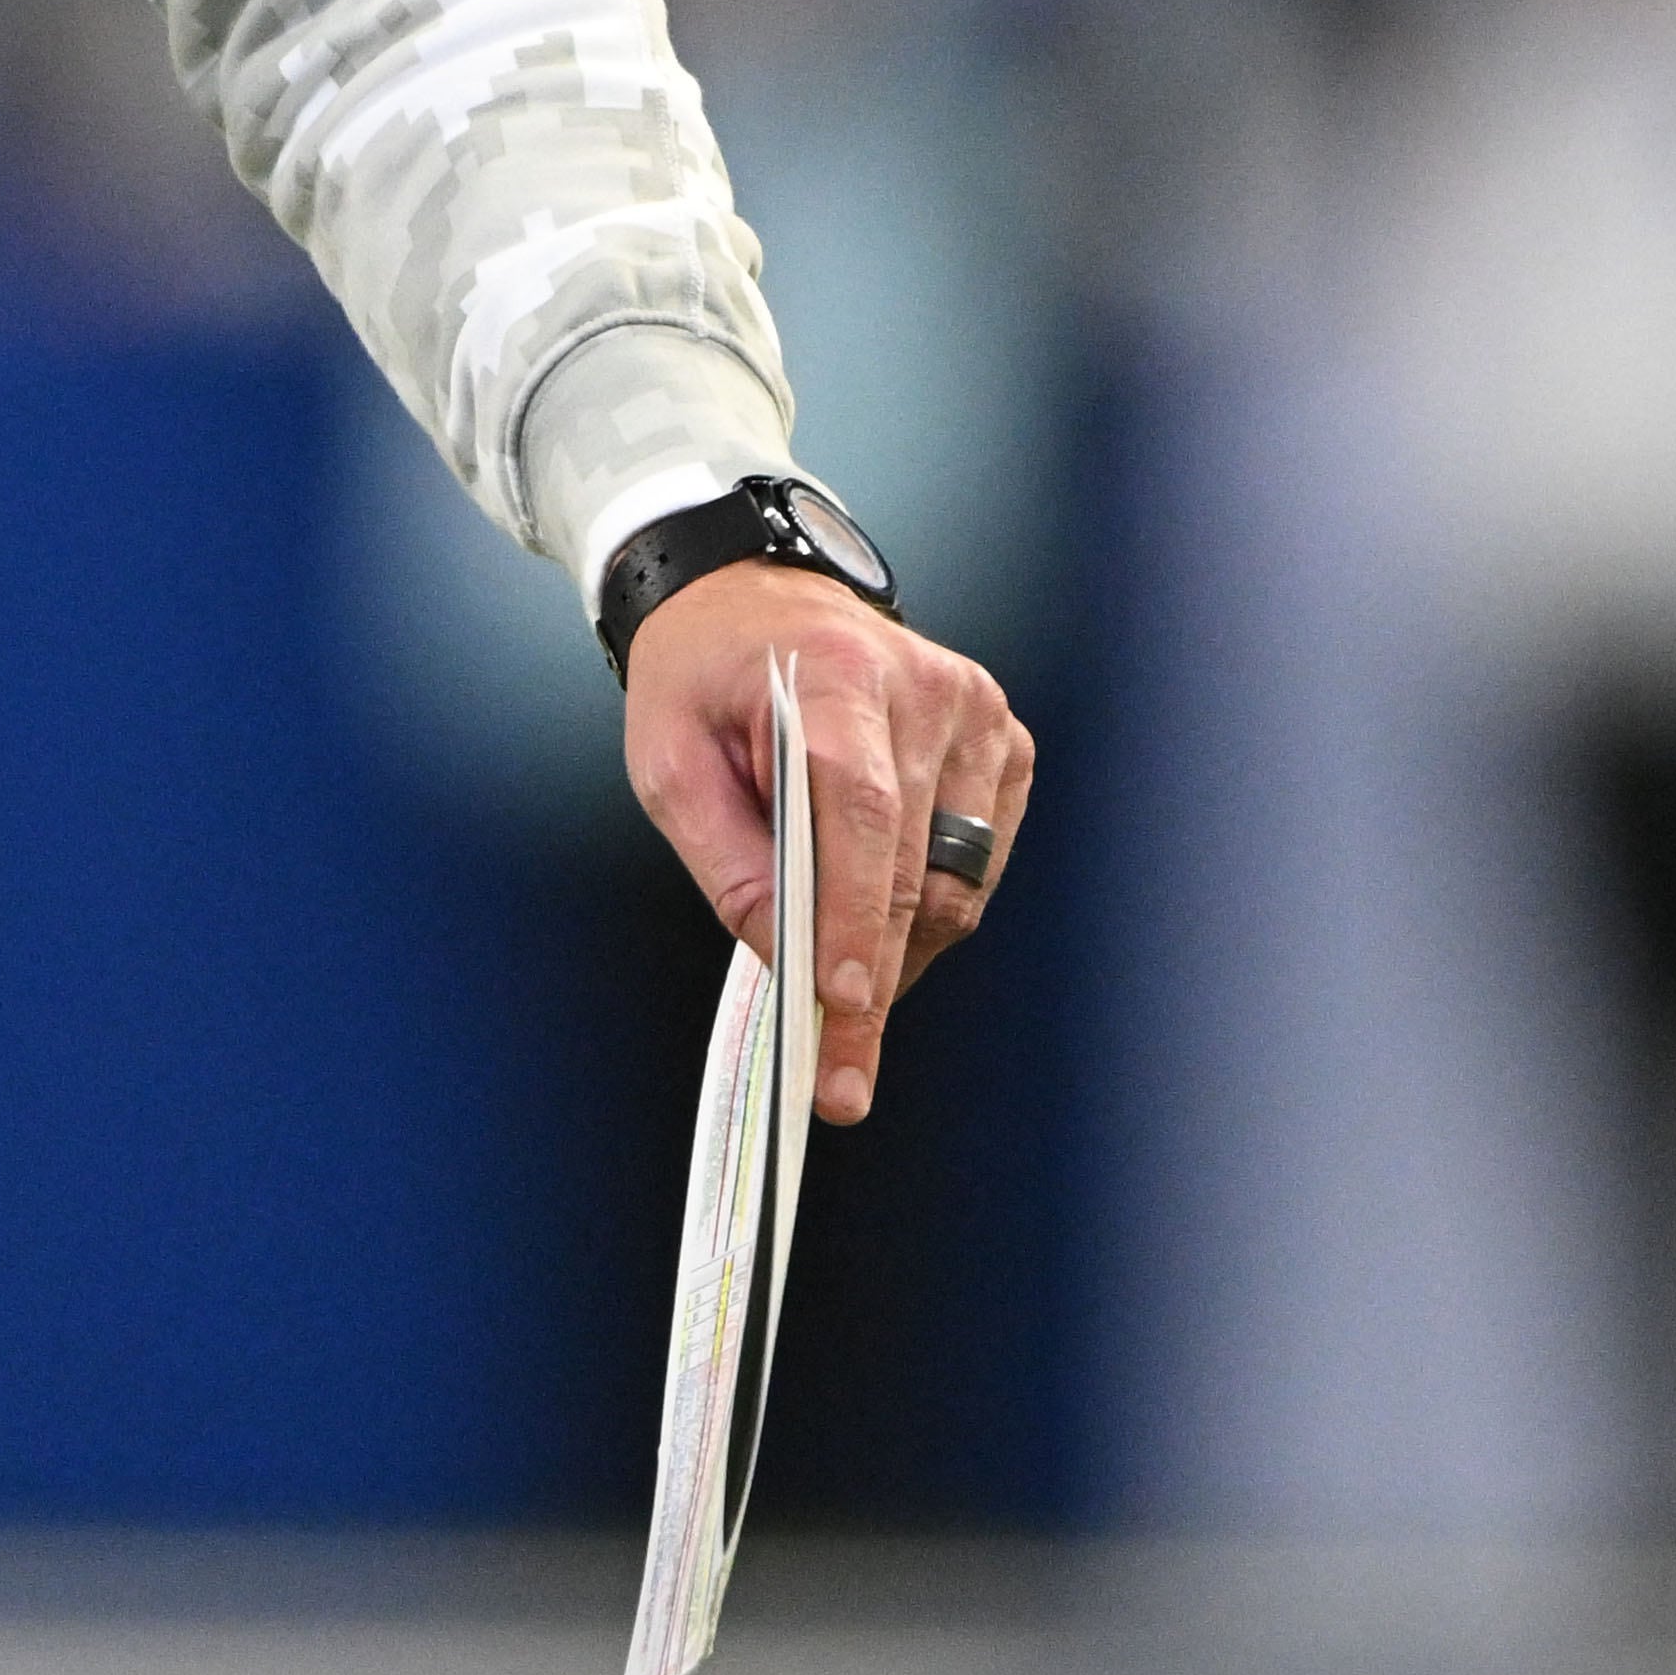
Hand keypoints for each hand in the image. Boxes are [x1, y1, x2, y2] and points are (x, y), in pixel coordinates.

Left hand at [617, 568, 1029, 1126]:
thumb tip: (786, 960)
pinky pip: (980, 862)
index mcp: (833, 673)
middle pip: (913, 865)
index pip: (858, 809)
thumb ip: (726, 859)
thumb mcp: (667, 762)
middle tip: (839, 1072)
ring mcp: (979, 713)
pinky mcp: (1008, 743)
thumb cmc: (702, 682)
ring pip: (957, 882)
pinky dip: (930, 905)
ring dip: (899, 949)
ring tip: (839, 976)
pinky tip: (877, 902)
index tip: (844, 1002)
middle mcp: (927, 688)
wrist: (755, 602)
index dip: (854, 914)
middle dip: (873, 978)